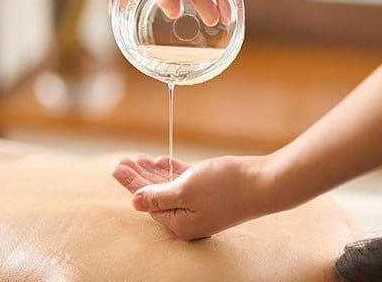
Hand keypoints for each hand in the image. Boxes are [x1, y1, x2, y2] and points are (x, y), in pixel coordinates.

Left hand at [111, 155, 269, 239]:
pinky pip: (185, 179)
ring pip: (169, 185)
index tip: (116, 167)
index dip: (131, 183)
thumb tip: (135, 202)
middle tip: (120, 161)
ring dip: (152, 171)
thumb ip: (159, 196)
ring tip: (135, 158)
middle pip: (156, 195)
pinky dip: (172, 169)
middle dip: (137, 177)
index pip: (148, 202)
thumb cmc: (226, 187)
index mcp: (181, 223)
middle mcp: (189, 217)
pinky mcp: (211, 190)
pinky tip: (159, 160)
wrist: (265, 183)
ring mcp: (201, 204)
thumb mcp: (186, 190)